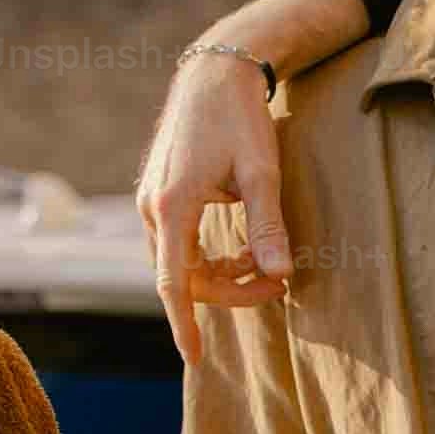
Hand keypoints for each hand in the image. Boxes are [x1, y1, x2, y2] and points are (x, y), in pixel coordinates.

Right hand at [135, 0, 366, 356]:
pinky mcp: (159, 198)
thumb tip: (280, 274)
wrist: (214, 76)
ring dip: (224, 274)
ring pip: (182, 264)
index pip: (175, 282)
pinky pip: (181, 246)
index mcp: (173, 206)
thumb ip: (269, 226)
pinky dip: (212, 256)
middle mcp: (153, 209)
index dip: (184, 323)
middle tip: (283, 284)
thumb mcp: (263, 173)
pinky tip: (246, 249)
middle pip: (184, 278)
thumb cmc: (241, 121)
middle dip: (230, 292)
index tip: (195, 358)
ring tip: (269, 264)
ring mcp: (151, 203)